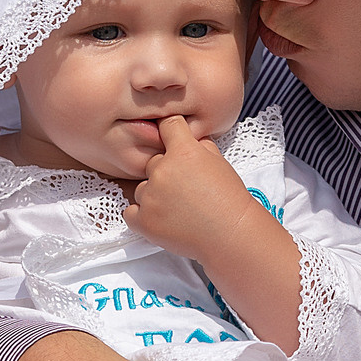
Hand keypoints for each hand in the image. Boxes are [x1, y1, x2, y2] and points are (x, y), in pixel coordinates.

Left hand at [124, 116, 268, 259]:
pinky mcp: (144, 220)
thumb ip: (201, 146)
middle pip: (152, 162)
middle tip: (183, 189)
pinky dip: (142, 216)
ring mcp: (151, 196)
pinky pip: (130, 213)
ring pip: (142, 189)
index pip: (168, 125)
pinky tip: (161, 219)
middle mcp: (163, 170)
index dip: (171, 131)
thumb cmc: (229, 200)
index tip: (171, 139)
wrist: (230, 235)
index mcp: (184, 152)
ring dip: (154, 196)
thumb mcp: (220, 162)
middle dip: (165, 173)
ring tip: (177, 209)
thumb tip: (190, 139)